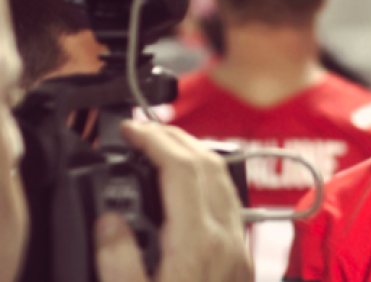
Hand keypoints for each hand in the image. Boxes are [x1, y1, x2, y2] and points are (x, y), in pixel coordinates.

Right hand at [94, 121, 251, 281]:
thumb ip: (116, 260)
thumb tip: (109, 220)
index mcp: (196, 246)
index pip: (181, 170)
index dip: (154, 140)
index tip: (130, 130)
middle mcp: (225, 240)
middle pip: (208, 165)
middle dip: (175, 137)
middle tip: (144, 130)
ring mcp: (238, 249)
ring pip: (225, 181)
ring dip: (194, 155)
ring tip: (162, 148)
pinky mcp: (241, 261)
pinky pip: (230, 203)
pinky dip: (208, 180)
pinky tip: (188, 187)